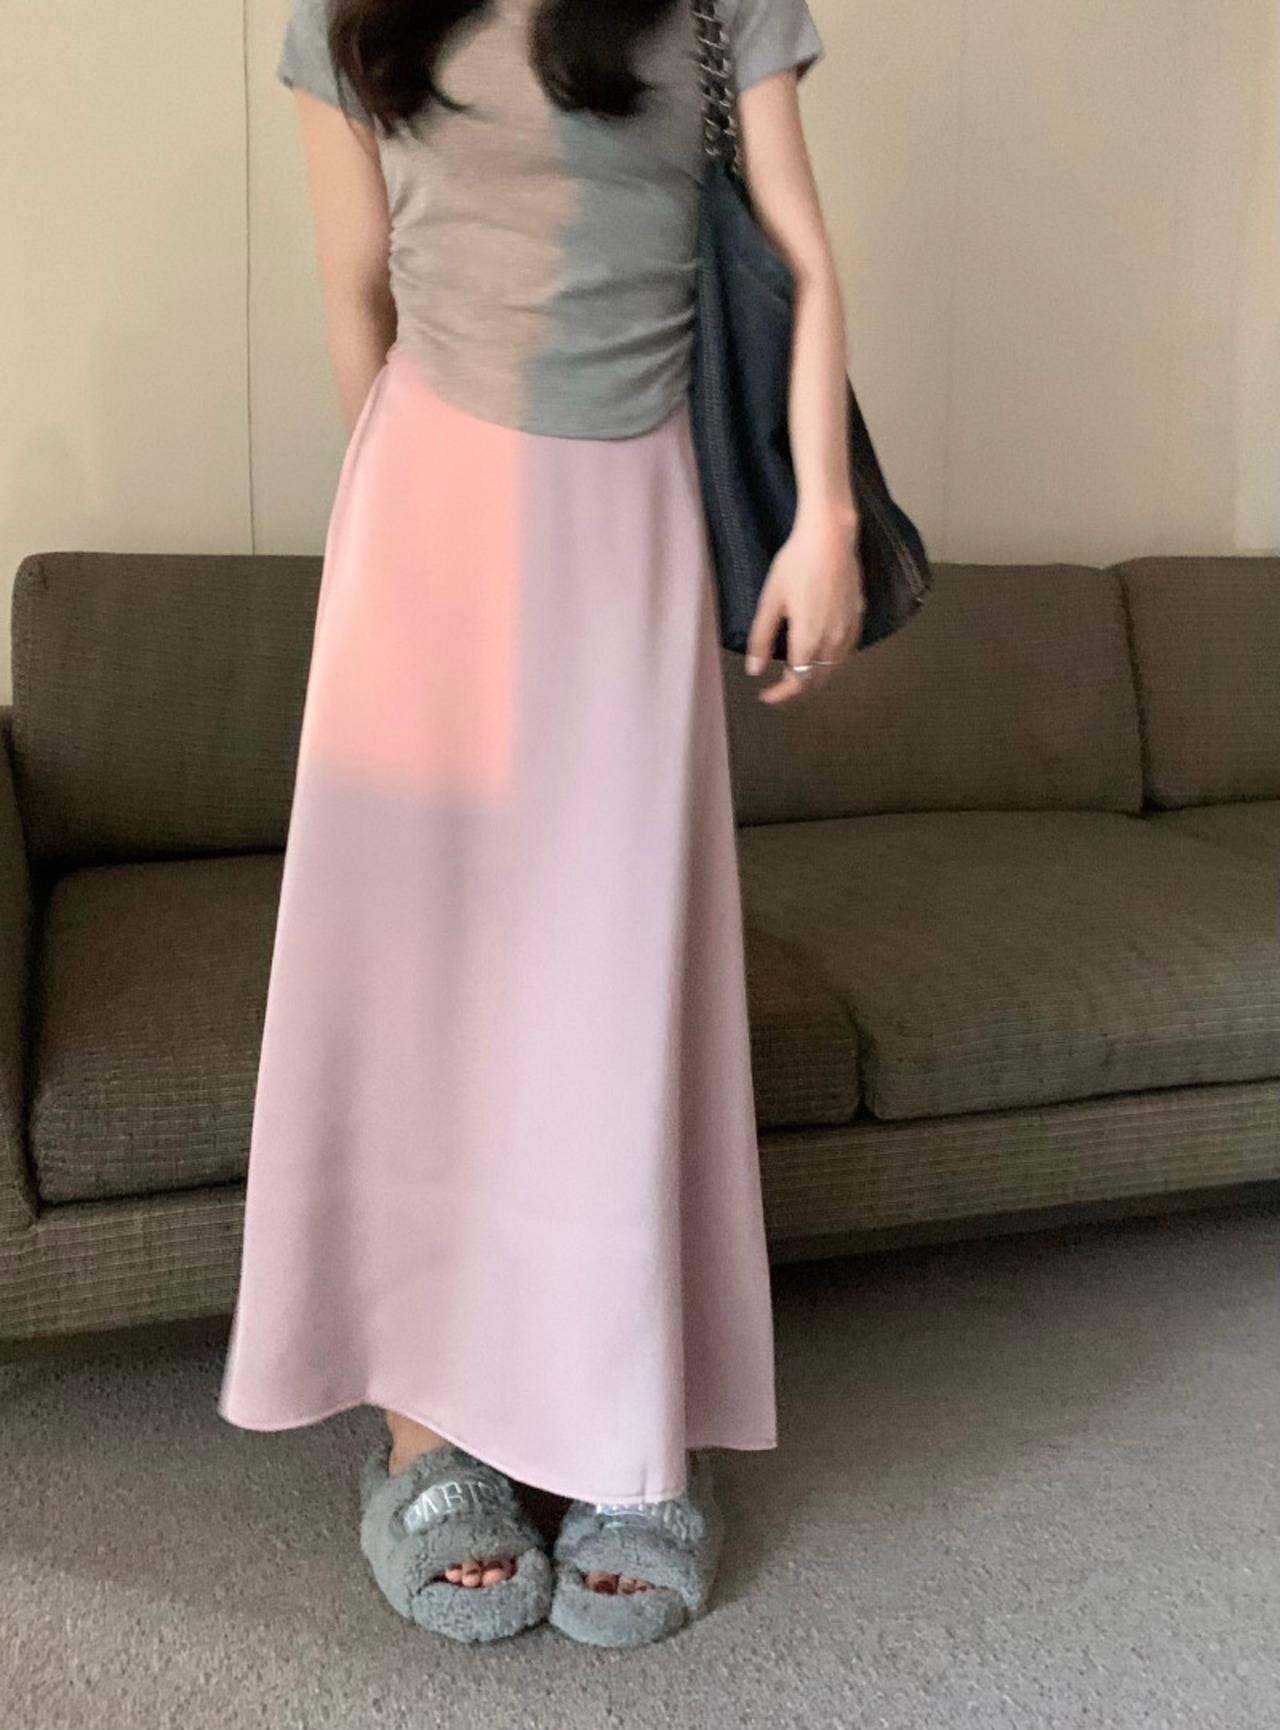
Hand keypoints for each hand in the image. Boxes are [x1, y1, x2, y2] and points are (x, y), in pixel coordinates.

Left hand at [743, 507, 864, 703]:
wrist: (831, 537)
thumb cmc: (797, 564)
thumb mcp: (770, 601)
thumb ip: (762, 639)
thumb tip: (755, 670)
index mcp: (808, 641)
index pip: (797, 683)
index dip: (780, 695)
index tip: (765, 696)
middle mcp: (833, 642)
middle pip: (817, 681)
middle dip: (796, 690)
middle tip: (778, 690)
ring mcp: (849, 631)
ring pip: (833, 669)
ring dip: (815, 678)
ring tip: (796, 674)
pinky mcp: (858, 618)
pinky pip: (846, 652)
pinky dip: (831, 662)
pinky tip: (821, 655)